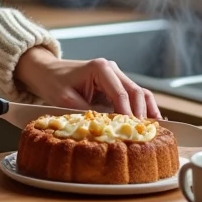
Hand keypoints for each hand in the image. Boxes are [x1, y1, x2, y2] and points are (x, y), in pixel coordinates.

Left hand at [13, 47, 162, 118]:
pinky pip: (134, 96)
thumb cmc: (54, 83)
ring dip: (147, 110)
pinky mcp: (116, 85)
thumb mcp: (65, 100)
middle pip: (136, 92)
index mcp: (100, 68)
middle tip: (145, 133)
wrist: (47, 71)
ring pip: (140, 93)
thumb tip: (106, 127)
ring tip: (154, 130)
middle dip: (141, 113)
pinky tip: (149, 122)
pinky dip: (142, 108)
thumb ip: (86, 112)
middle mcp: (112, 69)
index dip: (128, 113)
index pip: (121, 93)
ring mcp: (116, 76)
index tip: (132, 129)